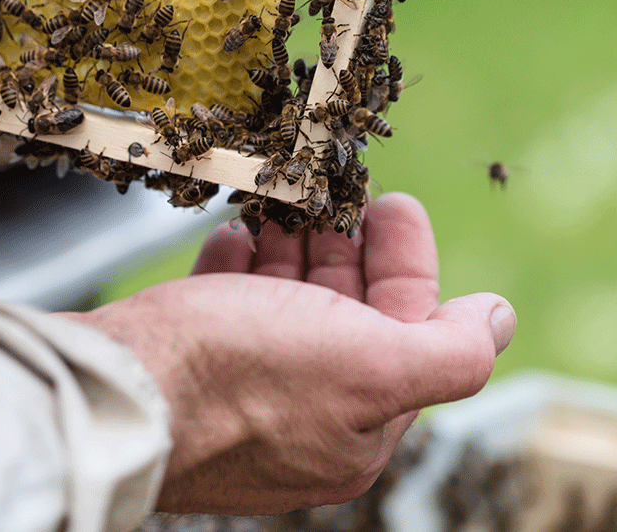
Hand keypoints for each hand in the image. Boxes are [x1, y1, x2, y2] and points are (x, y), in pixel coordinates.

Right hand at [65, 193, 515, 513]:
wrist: (116, 392)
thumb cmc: (242, 379)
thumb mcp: (374, 365)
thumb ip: (451, 350)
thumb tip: (500, 320)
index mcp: (359, 427)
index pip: (406, 331)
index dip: (407, 263)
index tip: (394, 203)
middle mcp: (304, 416)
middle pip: (346, 315)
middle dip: (344, 247)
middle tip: (337, 190)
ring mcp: (242, 394)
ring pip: (285, 306)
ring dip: (292, 248)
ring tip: (286, 202)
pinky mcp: (189, 368)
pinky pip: (226, 310)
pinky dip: (238, 267)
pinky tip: (236, 236)